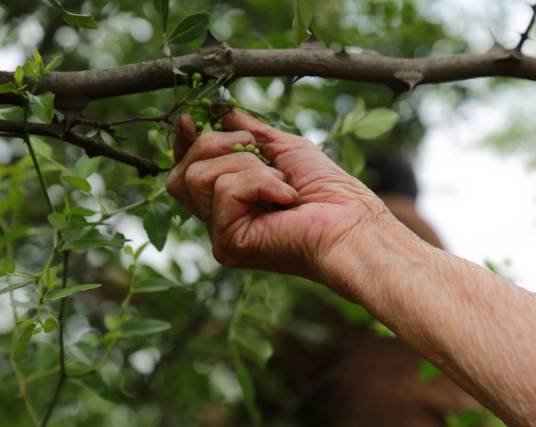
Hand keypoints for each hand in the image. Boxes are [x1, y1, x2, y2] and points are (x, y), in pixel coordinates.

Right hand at [166, 111, 390, 289]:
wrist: (351, 221)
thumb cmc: (328, 190)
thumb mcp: (285, 149)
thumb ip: (251, 133)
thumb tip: (223, 112)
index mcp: (230, 201)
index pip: (187, 172)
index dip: (183, 145)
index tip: (189, 120)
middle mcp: (219, 220)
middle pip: (184, 172)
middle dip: (216, 146)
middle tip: (258, 150)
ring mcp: (222, 234)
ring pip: (200, 176)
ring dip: (248, 166)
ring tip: (282, 182)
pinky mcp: (228, 244)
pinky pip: (225, 189)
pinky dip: (260, 182)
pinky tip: (285, 198)